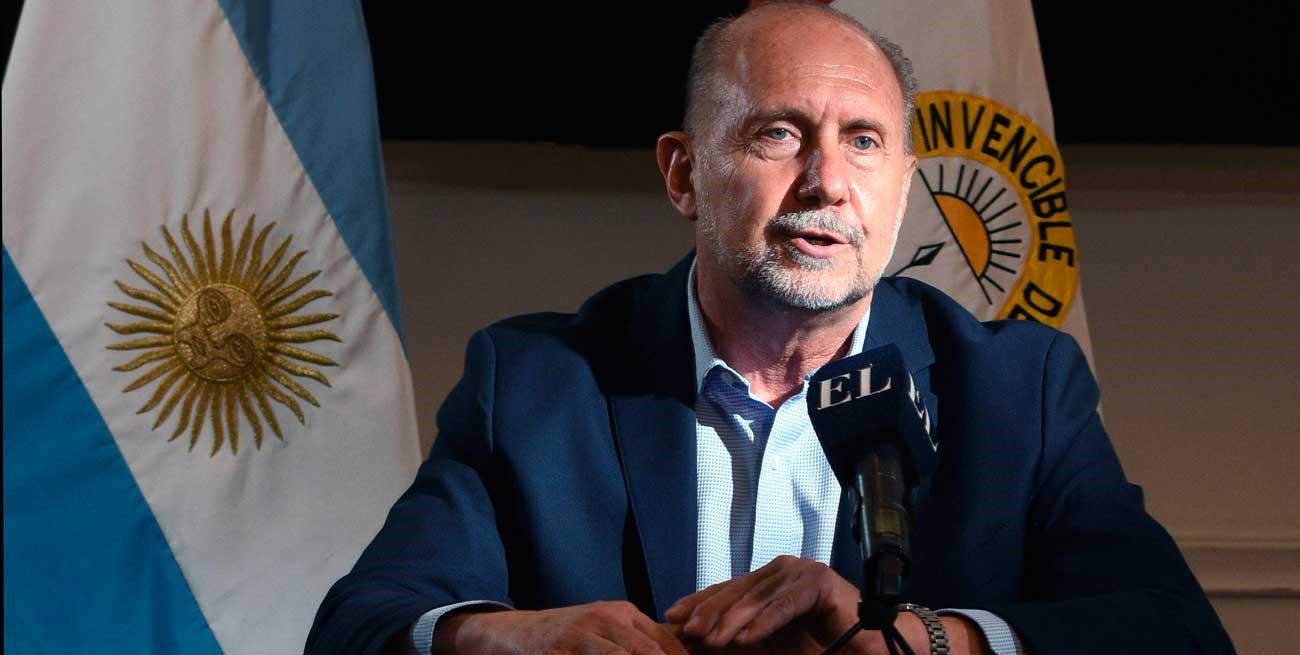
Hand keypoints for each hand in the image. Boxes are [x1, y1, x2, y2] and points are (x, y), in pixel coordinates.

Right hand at [434, 601, 689, 654]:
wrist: (513, 634)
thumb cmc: (566, 635)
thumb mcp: (603, 629)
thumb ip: (635, 640)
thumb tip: (678, 652)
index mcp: (621, 612)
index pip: (665, 641)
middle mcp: (605, 619)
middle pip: (649, 652)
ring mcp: (581, 636)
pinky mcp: (561, 652)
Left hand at [664, 555, 926, 654]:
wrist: (871, 650)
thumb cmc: (821, 646)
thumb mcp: (770, 641)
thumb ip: (740, 635)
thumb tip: (698, 636)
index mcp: (770, 578)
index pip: (728, 588)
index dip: (700, 602)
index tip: (671, 617)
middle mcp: (784, 569)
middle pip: (738, 590)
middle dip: (709, 612)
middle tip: (686, 631)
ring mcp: (802, 571)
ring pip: (758, 598)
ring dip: (731, 620)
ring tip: (708, 639)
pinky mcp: (820, 582)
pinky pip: (785, 605)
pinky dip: (763, 623)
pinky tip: (743, 639)